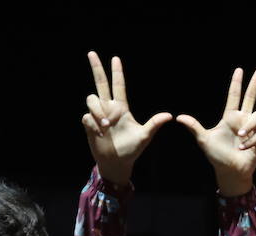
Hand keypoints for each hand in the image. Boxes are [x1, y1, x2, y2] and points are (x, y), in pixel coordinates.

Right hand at [81, 52, 171, 186]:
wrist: (117, 163)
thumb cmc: (132, 149)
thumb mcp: (144, 136)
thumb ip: (154, 124)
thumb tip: (169, 115)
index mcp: (122, 108)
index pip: (118, 86)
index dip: (117, 72)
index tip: (116, 58)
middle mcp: (109, 109)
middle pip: (101, 83)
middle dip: (96, 68)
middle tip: (91, 53)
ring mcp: (98, 116)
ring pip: (91, 99)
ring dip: (96, 110)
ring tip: (105, 126)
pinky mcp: (89, 124)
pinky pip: (87, 116)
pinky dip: (93, 123)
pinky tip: (100, 133)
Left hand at [176, 67, 255, 197]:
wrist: (229, 171)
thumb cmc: (217, 156)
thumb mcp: (204, 140)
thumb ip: (194, 127)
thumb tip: (179, 117)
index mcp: (230, 117)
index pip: (234, 96)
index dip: (237, 83)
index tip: (239, 70)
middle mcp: (242, 121)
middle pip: (251, 97)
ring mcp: (252, 130)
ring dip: (249, 126)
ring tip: (240, 138)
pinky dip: (249, 142)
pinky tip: (243, 149)